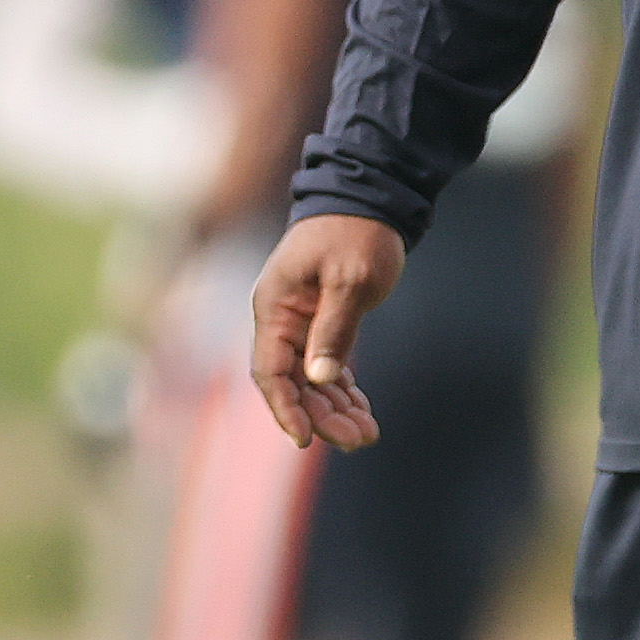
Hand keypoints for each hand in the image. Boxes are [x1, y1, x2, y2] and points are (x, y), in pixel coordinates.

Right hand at [250, 213, 405, 449]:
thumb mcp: (349, 280)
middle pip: (293, 383)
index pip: (270, 371)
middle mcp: (281, 320)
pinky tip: (363, 412)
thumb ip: (334, 328)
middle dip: (322, 416)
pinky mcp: (324, 323)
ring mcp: (301, 323)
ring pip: (312, 380)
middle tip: (358, 440)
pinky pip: (327, 367)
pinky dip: (344, 391)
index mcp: (276, 307)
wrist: (370, 199)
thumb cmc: (357, 234)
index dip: (285, 408)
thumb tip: (320, 378)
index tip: (306, 439)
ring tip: (367, 434)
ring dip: (335, 409)